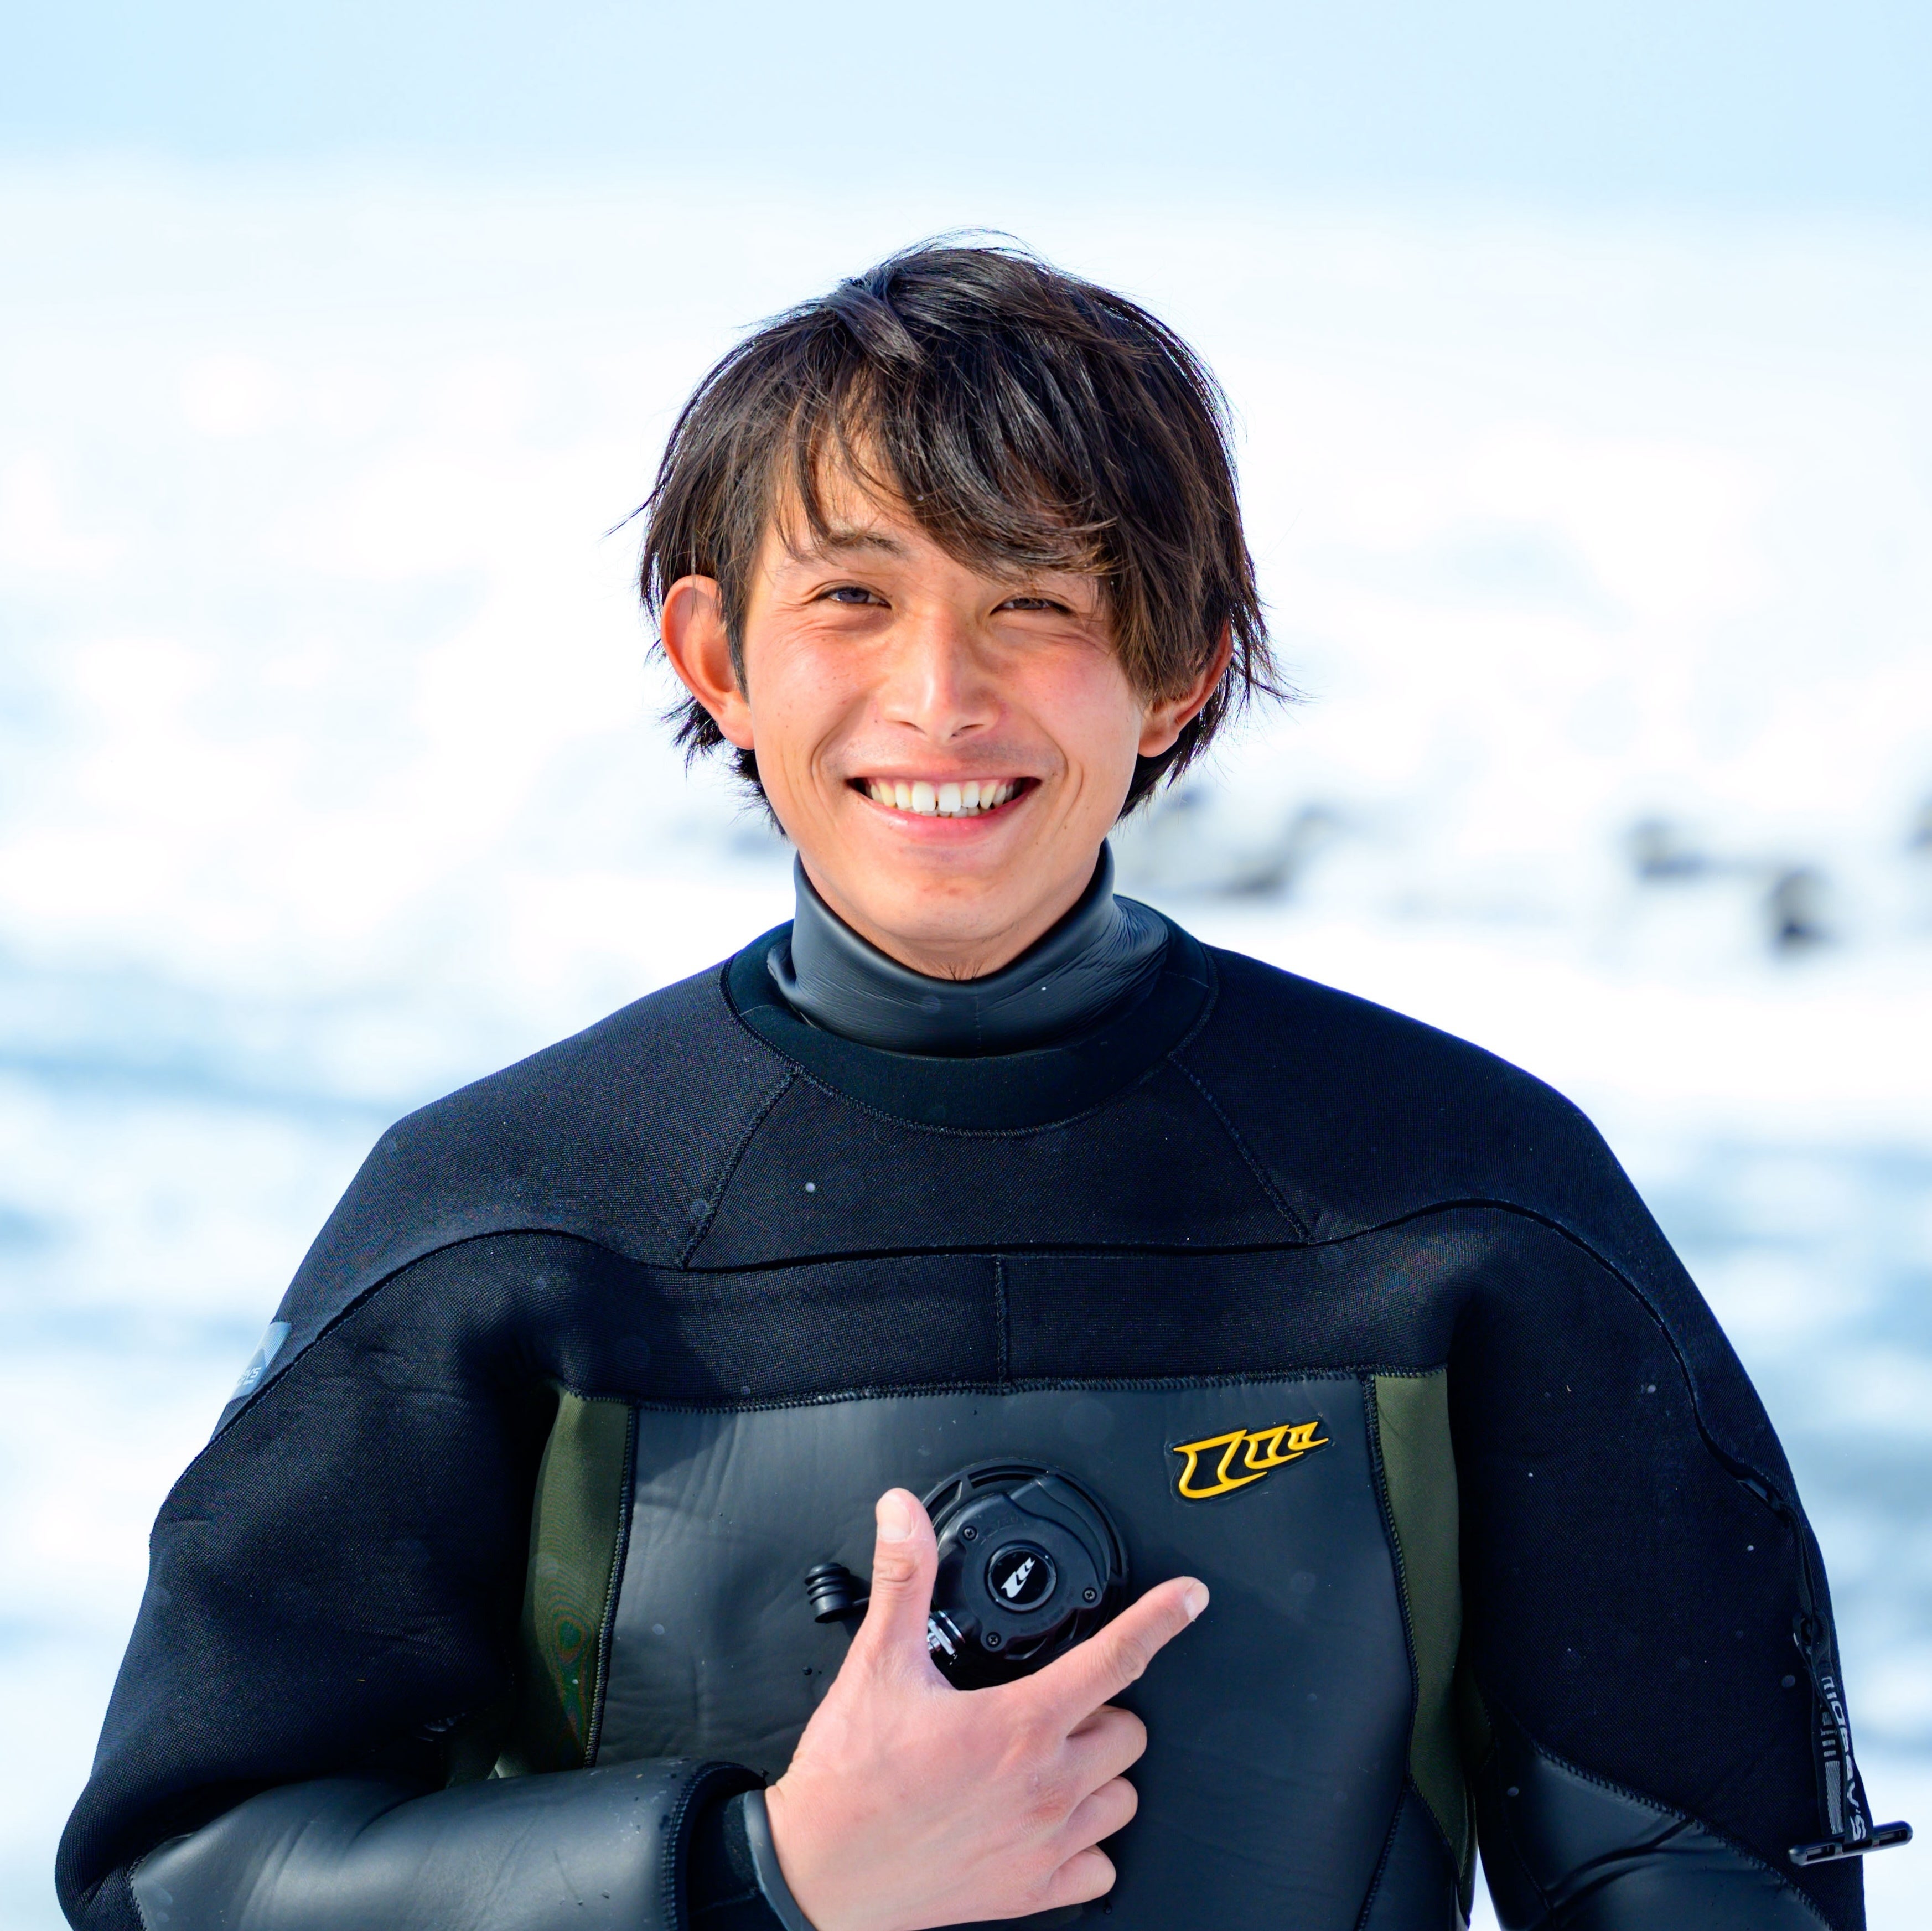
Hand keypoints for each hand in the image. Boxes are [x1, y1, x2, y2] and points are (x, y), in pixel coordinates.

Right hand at [762, 1488, 1207, 1930]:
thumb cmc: (849, 1780)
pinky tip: (1047, 1821)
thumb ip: (903, 1579)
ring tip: (1049, 1760)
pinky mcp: (1031, 1893)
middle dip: (1100, 1710)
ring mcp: (1044, 1845)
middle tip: (1052, 1705)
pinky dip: (1086, 1844)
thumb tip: (903, 1515)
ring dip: (1099, 1773)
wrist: (818, 1876)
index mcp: (1017, 1724)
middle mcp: (1044, 1786)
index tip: (1189, 1599)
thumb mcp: (877, 1663)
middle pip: (1128, 1730)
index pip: (1116, 1658)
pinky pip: (1101, 1868)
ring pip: (1123, 1797)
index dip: (1161, 1619)